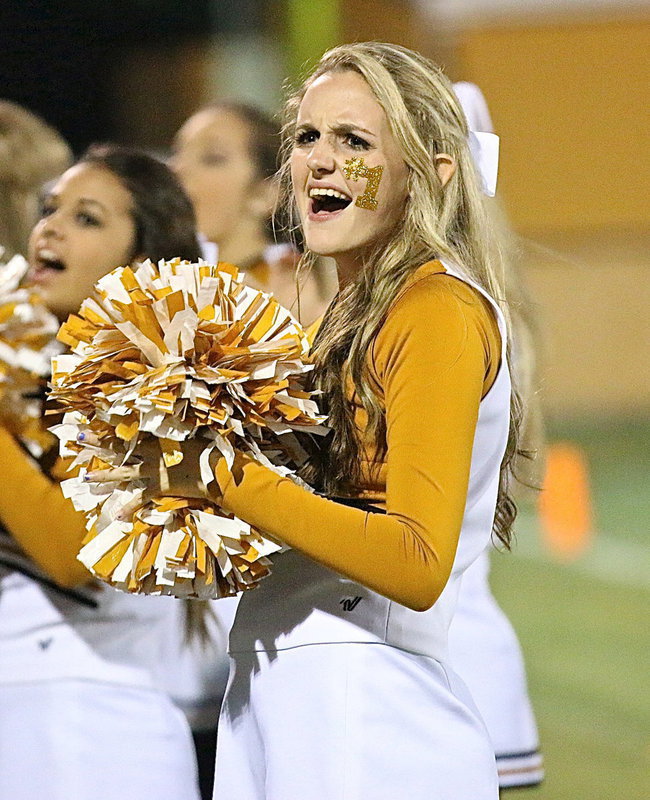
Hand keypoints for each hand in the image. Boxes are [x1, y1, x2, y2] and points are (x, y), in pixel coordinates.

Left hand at [83, 434, 216, 519]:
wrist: (215, 471)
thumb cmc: (208, 449)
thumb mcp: (193, 433)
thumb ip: (179, 428)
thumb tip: (176, 416)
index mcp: (157, 439)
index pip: (129, 431)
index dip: (110, 427)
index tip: (93, 422)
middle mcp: (150, 455)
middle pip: (119, 449)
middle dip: (99, 444)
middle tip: (81, 439)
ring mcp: (152, 472)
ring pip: (123, 473)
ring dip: (104, 475)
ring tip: (86, 477)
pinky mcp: (158, 488)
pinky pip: (139, 499)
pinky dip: (129, 507)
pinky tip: (117, 514)